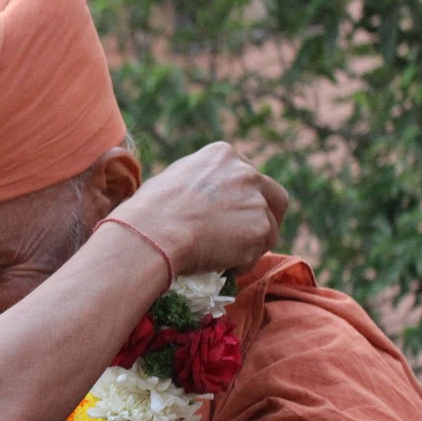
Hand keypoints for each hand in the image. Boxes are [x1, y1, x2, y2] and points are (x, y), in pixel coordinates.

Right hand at [115, 142, 287, 276]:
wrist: (153, 233)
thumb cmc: (148, 211)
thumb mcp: (172, 181)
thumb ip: (198, 184)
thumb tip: (199, 202)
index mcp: (223, 155)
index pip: (247, 175)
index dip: (242, 197)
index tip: (231, 214)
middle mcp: (246, 172)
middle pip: (272, 195)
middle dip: (264, 216)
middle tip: (247, 237)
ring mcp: (256, 200)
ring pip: (269, 226)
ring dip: (251, 243)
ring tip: (223, 257)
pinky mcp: (260, 228)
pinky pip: (260, 251)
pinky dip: (244, 262)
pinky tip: (222, 266)